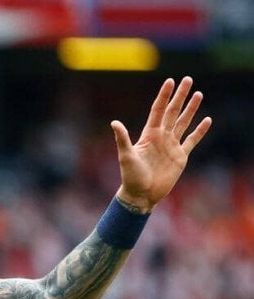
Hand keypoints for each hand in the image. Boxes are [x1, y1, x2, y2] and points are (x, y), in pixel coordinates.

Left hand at [111, 77, 211, 212]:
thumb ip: (122, 139)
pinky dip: (200, 131)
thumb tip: (114, 122)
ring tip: (199, 94)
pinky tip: (207, 120)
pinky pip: (192, 140)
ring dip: (191, 109)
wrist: (141, 194)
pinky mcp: (180, 157)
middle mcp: (161, 137)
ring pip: (183, 122)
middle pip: (173, 111)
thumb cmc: (130, 176)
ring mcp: (171, 145)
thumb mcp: (126, 156)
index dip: (164, 96)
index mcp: (149, 134)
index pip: (158, 110)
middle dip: (180, 96)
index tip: (170, 81)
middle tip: (188, 79)